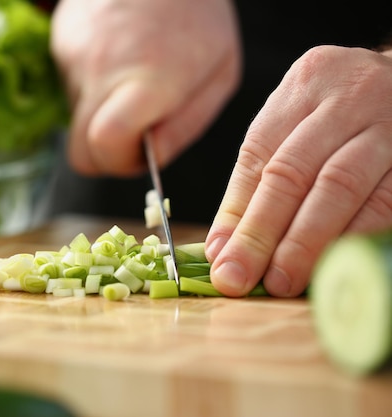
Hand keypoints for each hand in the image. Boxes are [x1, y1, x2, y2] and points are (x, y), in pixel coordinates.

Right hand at [50, 0, 240, 175]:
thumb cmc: (198, 14)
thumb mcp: (220, 74)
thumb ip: (186, 126)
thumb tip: (151, 162)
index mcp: (149, 81)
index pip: (106, 146)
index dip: (121, 163)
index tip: (141, 152)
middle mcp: (102, 72)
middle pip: (80, 152)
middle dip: (106, 156)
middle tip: (134, 134)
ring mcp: (74, 57)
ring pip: (77, 120)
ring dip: (102, 116)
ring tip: (131, 81)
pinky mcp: (61, 44)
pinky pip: (73, 89)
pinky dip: (93, 88)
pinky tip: (117, 61)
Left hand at [206, 45, 391, 297]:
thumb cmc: (344, 114)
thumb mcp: (297, 125)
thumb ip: (256, 181)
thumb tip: (221, 249)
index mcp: (307, 84)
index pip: (260, 155)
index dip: (238, 213)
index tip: (222, 259)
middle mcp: (350, 97)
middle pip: (294, 171)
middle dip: (262, 232)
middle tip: (242, 278)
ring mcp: (391, 125)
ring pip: (341, 187)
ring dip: (306, 242)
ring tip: (282, 281)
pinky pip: (386, 203)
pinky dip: (354, 237)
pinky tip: (332, 265)